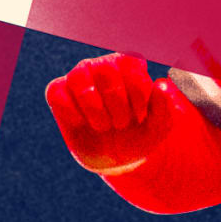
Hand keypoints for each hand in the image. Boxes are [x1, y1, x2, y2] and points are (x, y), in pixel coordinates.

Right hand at [45, 53, 174, 174]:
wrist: (119, 160)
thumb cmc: (140, 135)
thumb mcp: (159, 127)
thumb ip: (164, 106)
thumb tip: (161, 84)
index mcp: (130, 66)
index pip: (130, 62)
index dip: (136, 91)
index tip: (140, 115)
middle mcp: (103, 66)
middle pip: (106, 68)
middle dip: (116, 101)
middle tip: (122, 124)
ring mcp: (79, 78)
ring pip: (79, 76)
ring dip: (94, 107)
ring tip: (103, 126)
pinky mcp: (58, 94)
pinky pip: (56, 92)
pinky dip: (71, 112)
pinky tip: (82, 124)